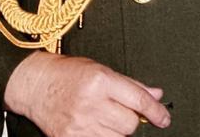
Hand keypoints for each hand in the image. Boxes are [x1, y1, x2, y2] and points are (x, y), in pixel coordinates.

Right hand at [4, 51, 170, 135]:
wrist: (36, 85)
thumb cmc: (68, 73)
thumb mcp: (101, 70)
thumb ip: (130, 85)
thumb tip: (156, 94)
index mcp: (100, 81)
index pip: (138, 100)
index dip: (156, 111)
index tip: (164, 118)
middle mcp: (91, 103)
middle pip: (129, 124)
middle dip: (132, 120)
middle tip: (122, 112)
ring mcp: (80, 125)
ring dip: (118, 132)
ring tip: (106, 119)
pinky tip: (97, 129)